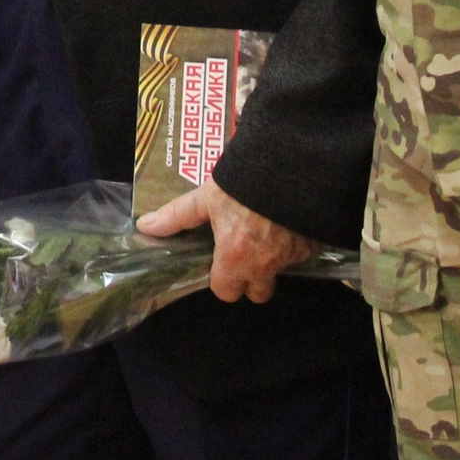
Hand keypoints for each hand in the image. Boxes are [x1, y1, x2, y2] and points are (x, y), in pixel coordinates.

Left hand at [136, 180, 321, 303]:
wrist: (291, 165)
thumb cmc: (242, 182)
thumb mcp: (206, 197)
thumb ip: (177, 216)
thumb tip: (144, 227)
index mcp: (236, 258)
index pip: (225, 292)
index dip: (220, 278)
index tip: (219, 260)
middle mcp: (266, 265)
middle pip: (257, 293)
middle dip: (250, 279)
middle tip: (244, 251)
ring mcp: (294, 258)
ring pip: (280, 272)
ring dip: (273, 259)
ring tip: (266, 230)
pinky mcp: (315, 246)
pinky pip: (301, 256)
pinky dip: (294, 245)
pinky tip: (287, 222)